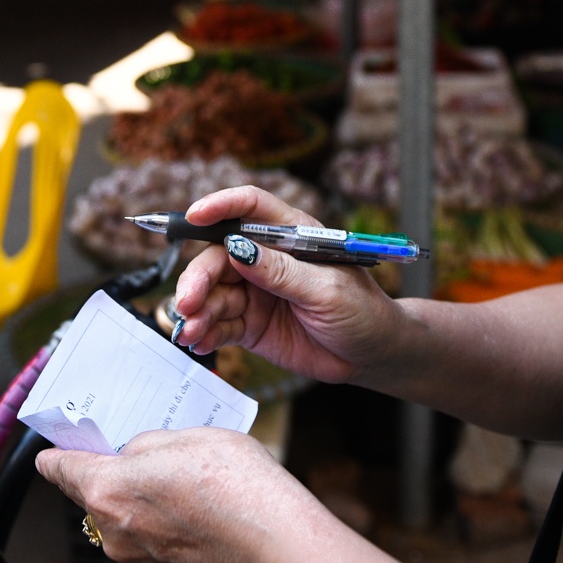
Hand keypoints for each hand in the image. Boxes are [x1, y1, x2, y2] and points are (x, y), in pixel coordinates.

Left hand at [36, 427, 307, 562]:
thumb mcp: (178, 436)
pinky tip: (183, 493)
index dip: (57, 451)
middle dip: (100, 467)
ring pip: (117, 512)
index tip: (56, 444)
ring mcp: (137, 552)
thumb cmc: (230, 482)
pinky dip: (152, 512)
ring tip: (167, 466)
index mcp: (105, 489)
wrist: (271, 536)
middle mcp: (112, 528)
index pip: (59, 470)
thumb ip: (142, 443)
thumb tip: (131, 454)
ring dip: (131, 491)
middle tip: (123, 442)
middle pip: (86, 493)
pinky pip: (143, 530)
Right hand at [171, 186, 401, 383]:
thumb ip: (281, 272)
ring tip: (188, 331)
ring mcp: (255, 291)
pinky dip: (205, 332)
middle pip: (219, 255)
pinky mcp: (250, 323)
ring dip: (196, 310)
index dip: (220, 207)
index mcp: (291, 235)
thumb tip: (236, 248)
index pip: (250, 209)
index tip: (194, 217)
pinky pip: (220, 324)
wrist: (374, 355)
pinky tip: (197, 342)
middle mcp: (267, 258)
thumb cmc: (363, 311)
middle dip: (198, 277)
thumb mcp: (327, 290)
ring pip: (213, 293)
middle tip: (188, 302)